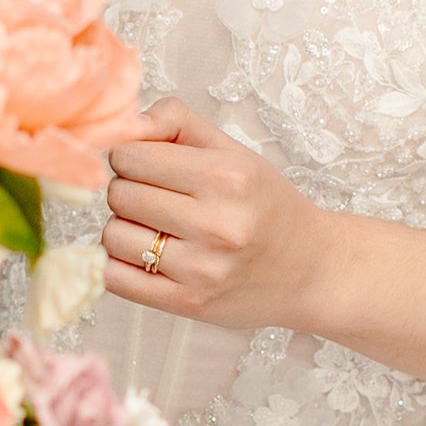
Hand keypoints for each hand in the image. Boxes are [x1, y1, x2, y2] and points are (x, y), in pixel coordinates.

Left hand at [101, 99, 329, 325]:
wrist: (312, 270)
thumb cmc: (265, 206)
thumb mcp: (234, 152)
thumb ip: (177, 122)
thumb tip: (126, 123)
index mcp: (226, 175)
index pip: (129, 156)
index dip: (131, 158)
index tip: (149, 168)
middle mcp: (216, 222)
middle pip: (119, 194)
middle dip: (128, 192)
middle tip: (156, 201)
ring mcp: (203, 268)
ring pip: (113, 236)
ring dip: (125, 230)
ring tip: (157, 231)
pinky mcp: (189, 303)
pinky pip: (116, 279)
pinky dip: (120, 266)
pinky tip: (147, 259)